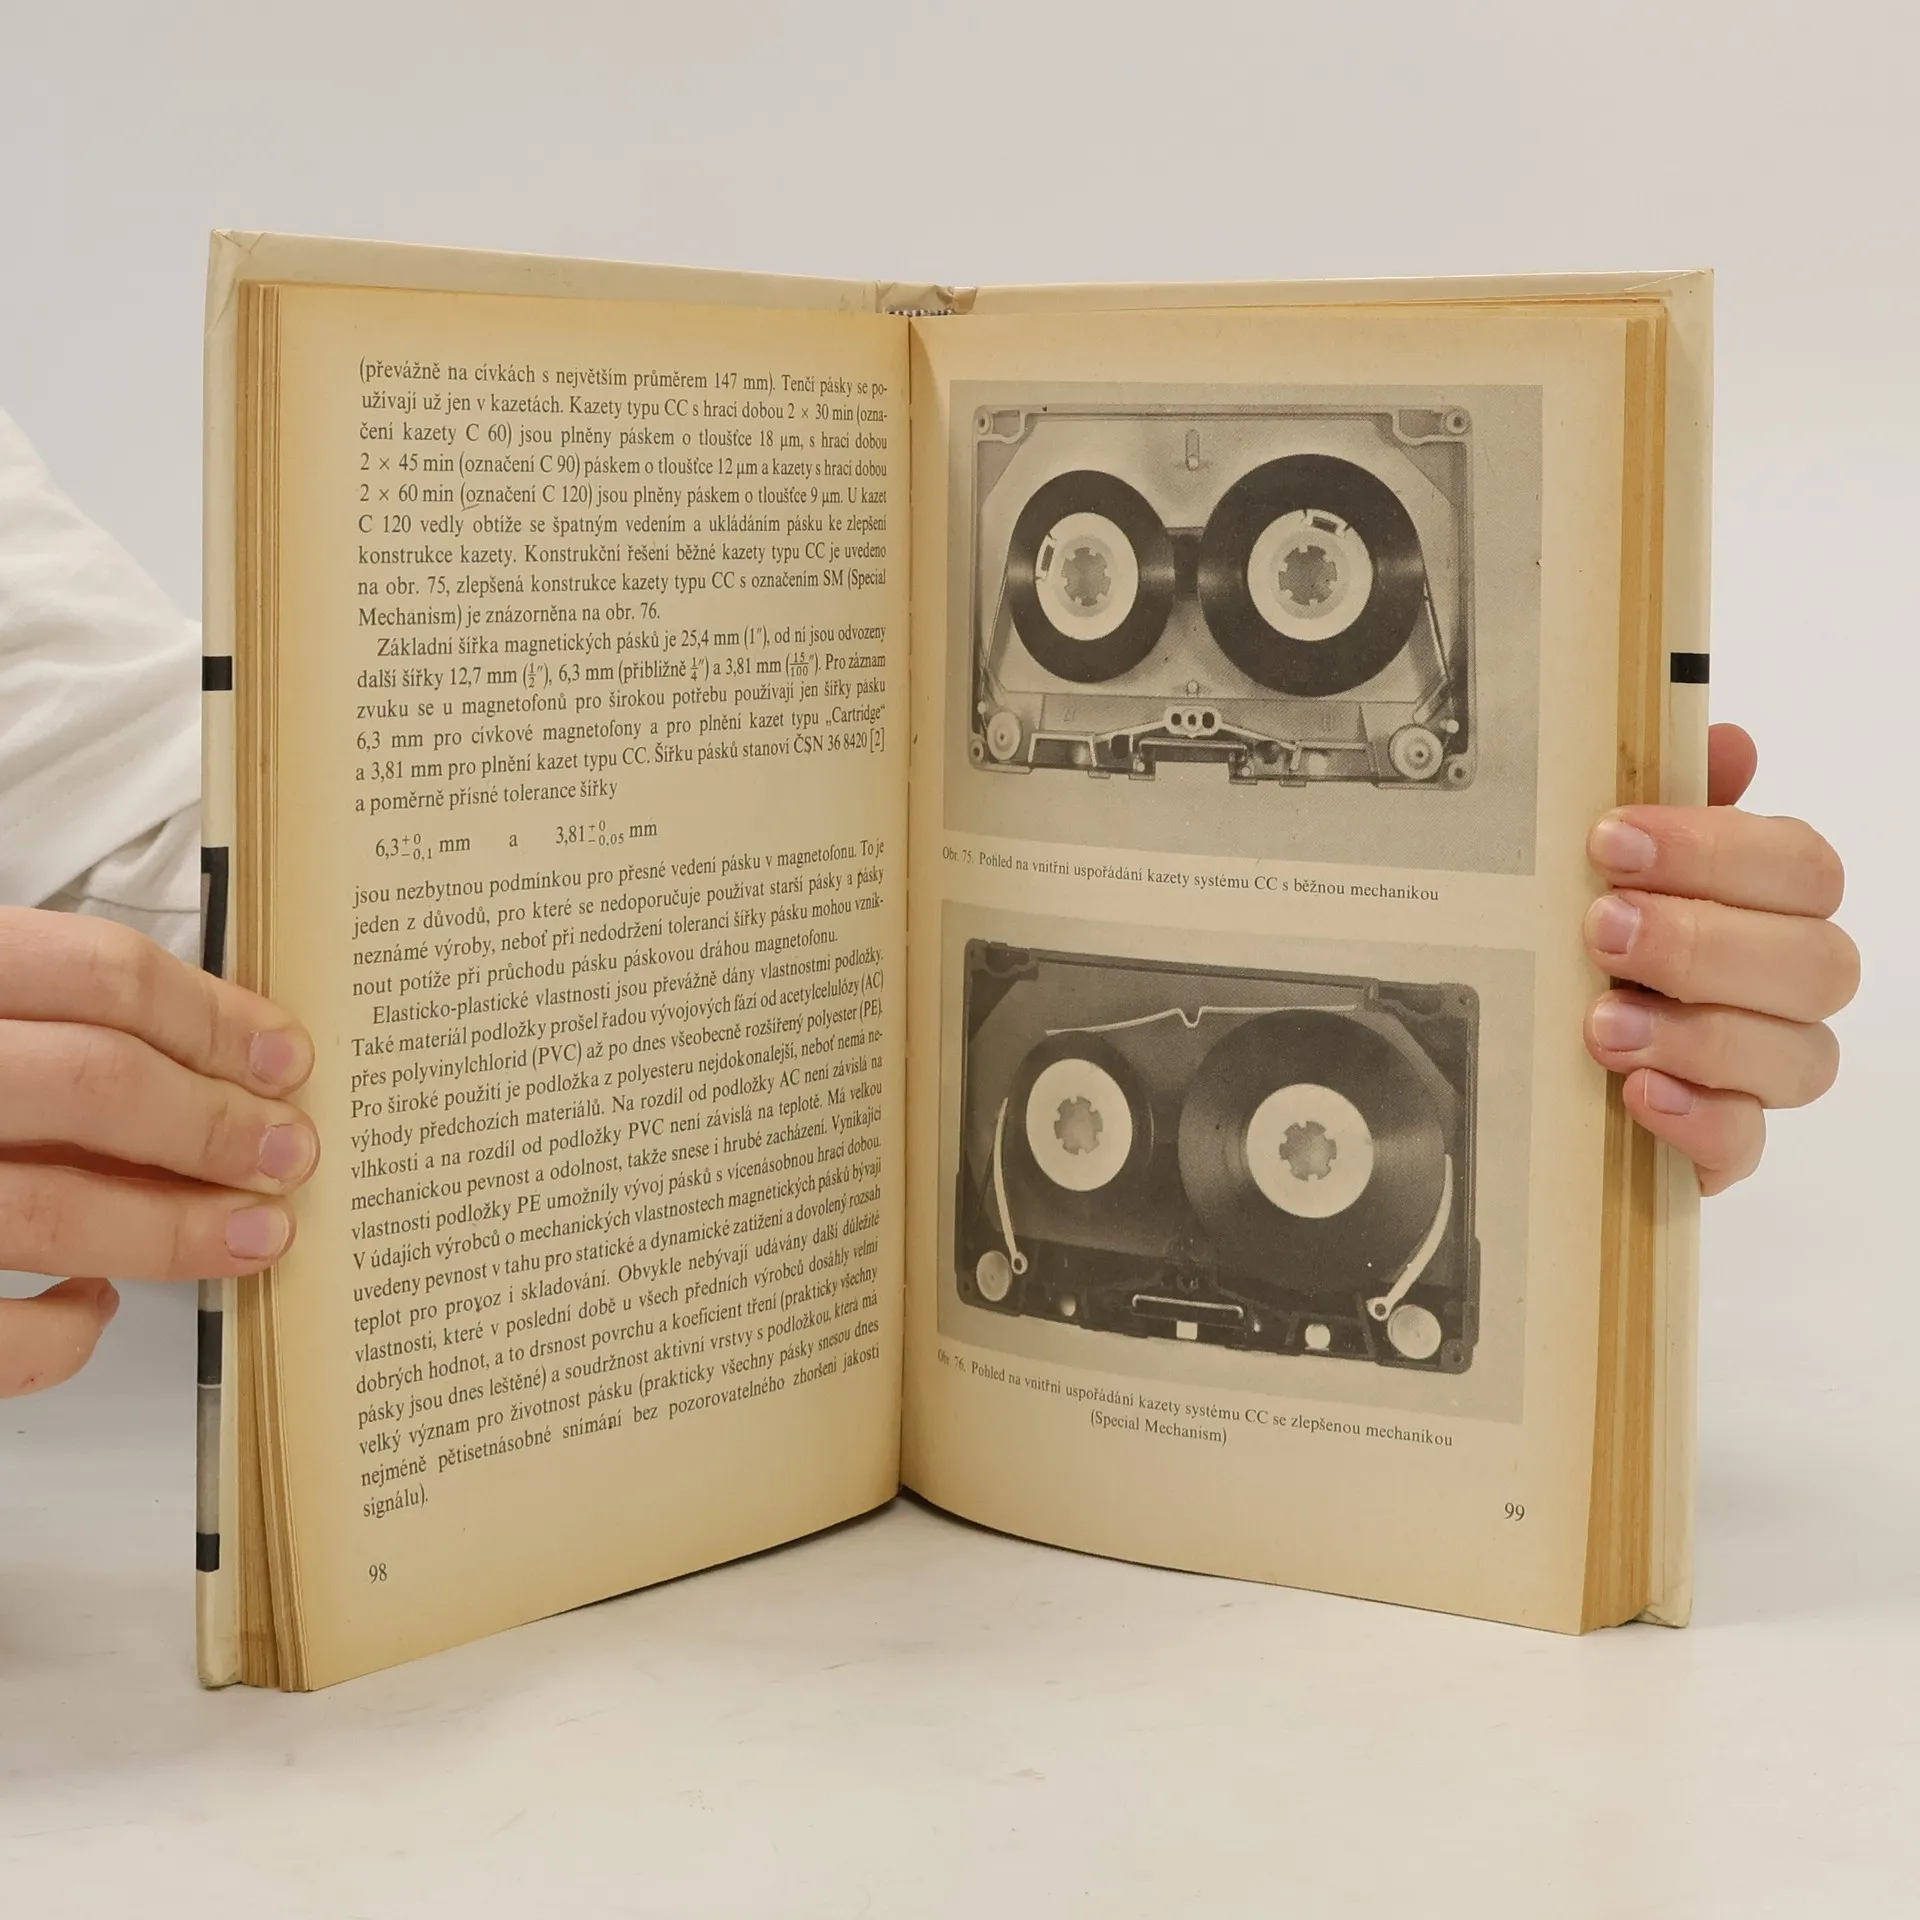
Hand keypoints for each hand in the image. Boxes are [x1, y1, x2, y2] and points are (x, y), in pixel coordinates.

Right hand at [0, 908, 317, 1394]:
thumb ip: (31, 1020)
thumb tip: (200, 1064)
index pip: (94, 972)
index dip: (213, 1017)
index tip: (285, 1059)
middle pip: (94, 1084)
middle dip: (214, 1126)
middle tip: (287, 1153)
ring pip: (51, 1209)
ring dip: (174, 1231)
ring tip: (255, 1236)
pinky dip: (61, 1332)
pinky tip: (92, 1309)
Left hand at [1583, 724, 1856, 1194]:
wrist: (1531, 1048)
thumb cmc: (1582, 937)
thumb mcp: (1598, 864)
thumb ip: (1665, 802)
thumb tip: (1727, 741)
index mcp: (1765, 902)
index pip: (1800, 868)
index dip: (1715, 851)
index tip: (1611, 841)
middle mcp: (1782, 984)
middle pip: (1815, 962)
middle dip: (1702, 942)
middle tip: (1601, 930)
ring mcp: (1760, 1069)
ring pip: (1799, 1056)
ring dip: (1698, 1033)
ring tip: (1602, 1023)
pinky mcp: (1721, 1143)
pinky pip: (1747, 1144)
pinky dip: (1698, 1120)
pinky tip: (1638, 1095)